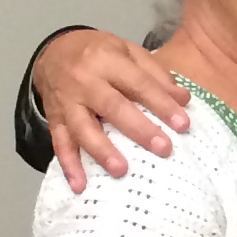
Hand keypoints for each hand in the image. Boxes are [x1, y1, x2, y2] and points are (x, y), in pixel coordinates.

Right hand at [34, 29, 192, 194]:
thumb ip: (155, 74)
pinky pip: (60, 144)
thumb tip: (183, 99)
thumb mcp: (127, 51)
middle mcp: (85, 81)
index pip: (139, 84)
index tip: (183, 124)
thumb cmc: (98, 52)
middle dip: (138, 129)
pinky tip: (80, 185)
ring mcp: (67, 102)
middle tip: (164, 149)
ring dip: (101, 151)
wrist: (53, 51)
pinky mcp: (55, 119)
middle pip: (112, 107)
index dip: (161, 104)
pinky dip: (69, 166)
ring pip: (83, 128)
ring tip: (121, 170)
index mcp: (107, 60)